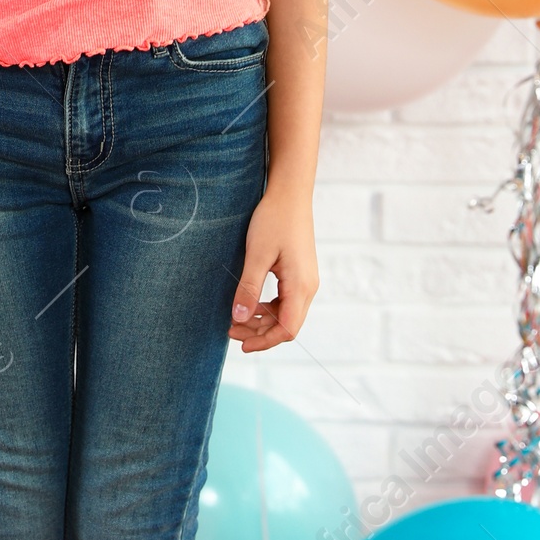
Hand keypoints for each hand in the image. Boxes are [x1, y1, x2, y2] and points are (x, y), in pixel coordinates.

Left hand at [230, 180, 317, 351]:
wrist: (289, 194)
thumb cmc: (273, 220)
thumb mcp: (257, 255)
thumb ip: (249, 289)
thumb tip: (240, 319)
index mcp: (301, 285)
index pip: (287, 329)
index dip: (265, 342)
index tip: (241, 345)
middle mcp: (308, 287)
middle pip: (288, 325)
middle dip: (260, 334)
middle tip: (230, 331)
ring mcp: (306, 280)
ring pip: (286, 314)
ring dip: (263, 321)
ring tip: (236, 320)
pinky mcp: (300, 273)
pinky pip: (286, 301)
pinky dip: (268, 309)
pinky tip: (250, 305)